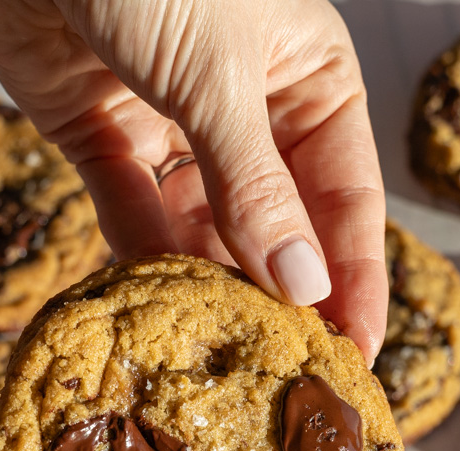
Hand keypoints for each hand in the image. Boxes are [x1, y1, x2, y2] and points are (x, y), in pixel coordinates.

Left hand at [0, 0, 386, 362]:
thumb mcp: (219, 73)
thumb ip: (255, 186)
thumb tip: (301, 284)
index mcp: (305, 77)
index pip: (345, 195)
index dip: (352, 277)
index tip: (356, 352)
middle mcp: (247, 108)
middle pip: (275, 221)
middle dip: (277, 292)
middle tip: (281, 368)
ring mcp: (172, 126)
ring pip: (201, 228)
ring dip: (206, 282)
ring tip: (216, 345)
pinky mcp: (103, 140)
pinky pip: (131, 214)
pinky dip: (140, 255)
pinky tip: (154, 302)